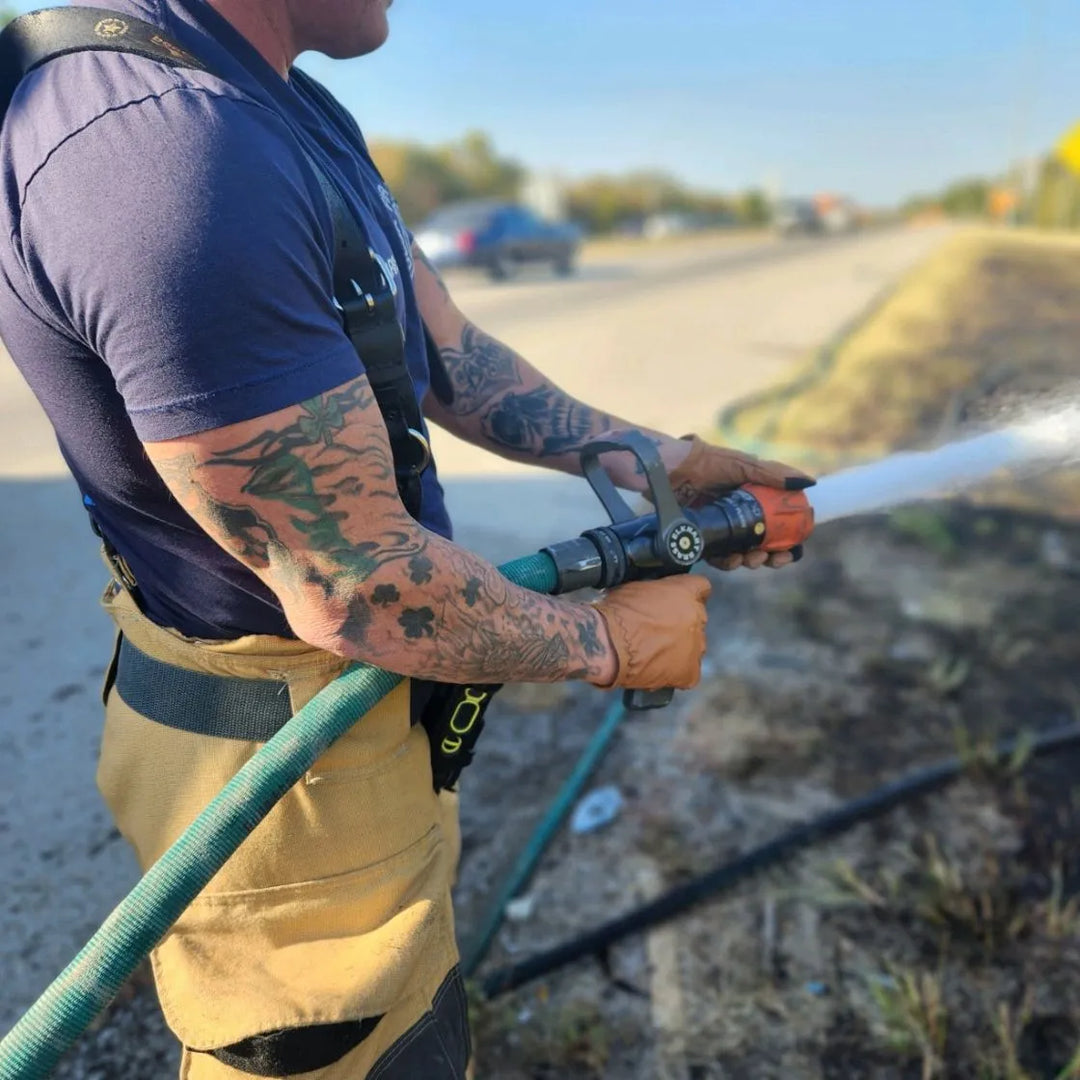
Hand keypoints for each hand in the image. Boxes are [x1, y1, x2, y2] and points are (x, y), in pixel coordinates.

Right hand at [589, 575, 710, 690]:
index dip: (687, 595)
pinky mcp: (689, 672)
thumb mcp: (635, 589)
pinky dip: (676, 674)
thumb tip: (651, 599)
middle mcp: (698, 617)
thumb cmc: (617, 614)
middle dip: (681, 623)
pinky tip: (659, 671)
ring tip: (655, 653)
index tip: (675, 600)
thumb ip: (654, 593)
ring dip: (680, 648)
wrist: (608, 644)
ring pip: (695, 646)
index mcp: (686, 592)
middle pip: (697, 619)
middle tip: (657, 629)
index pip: (701, 588)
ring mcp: (696, 646)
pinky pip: (690, 673)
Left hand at [664, 435, 814, 569]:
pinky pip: (719, 557)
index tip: (793, 551)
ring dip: (751, 561)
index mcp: (754, 501)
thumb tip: (808, 482)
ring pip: (742, 555)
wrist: (670, 470)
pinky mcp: (702, 539)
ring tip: (750, 558)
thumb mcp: (743, 465)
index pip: (779, 527)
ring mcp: (721, 529)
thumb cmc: (707, 462)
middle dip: (771, 557)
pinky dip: (727, 562)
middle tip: (772, 559)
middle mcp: (739, 517)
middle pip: (763, 546)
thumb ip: (772, 473)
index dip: (788, 542)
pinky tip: (732, 559)